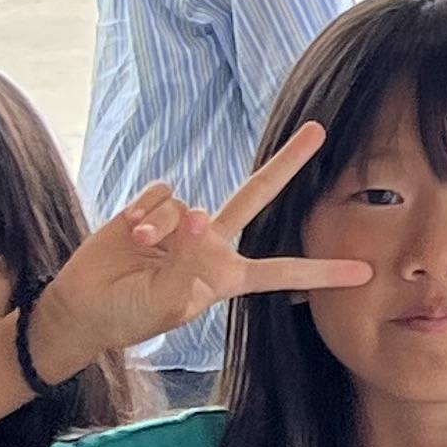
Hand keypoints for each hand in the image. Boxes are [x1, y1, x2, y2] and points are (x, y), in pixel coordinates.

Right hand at [30, 128, 370, 379]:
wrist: (81, 308)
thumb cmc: (128, 316)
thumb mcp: (165, 303)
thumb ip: (186, 261)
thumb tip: (201, 215)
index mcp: (226, 276)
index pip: (284, 273)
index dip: (323, 273)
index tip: (365, 273)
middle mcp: (212, 243)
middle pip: (257, 194)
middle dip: (288, 162)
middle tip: (319, 130)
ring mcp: (184, 222)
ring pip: (187, 204)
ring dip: (158, 228)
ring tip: (137, 254)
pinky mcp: (152, 207)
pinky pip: (160, 193)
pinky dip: (141, 213)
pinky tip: (128, 235)